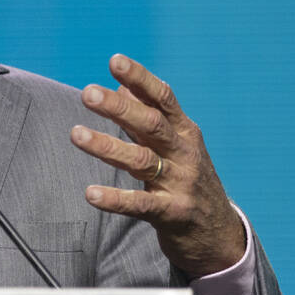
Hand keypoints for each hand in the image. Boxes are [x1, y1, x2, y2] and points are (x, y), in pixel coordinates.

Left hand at [70, 54, 244, 277]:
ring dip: (107, 147)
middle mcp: (184, 153)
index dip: (139, 78)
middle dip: (119, 107)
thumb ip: (148, 115)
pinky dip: (115, 199)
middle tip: (88, 94)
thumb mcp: (175, 143)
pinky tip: (91, 193)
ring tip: (76, 134)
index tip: (115, 61)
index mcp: (184, 131)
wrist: (218, 233)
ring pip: (141, 161)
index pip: (162, 98)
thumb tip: (122, 84)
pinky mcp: (172, 213)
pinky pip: (141, 204)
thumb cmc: (187, 179)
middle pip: (151, 124)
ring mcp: (180, 183)